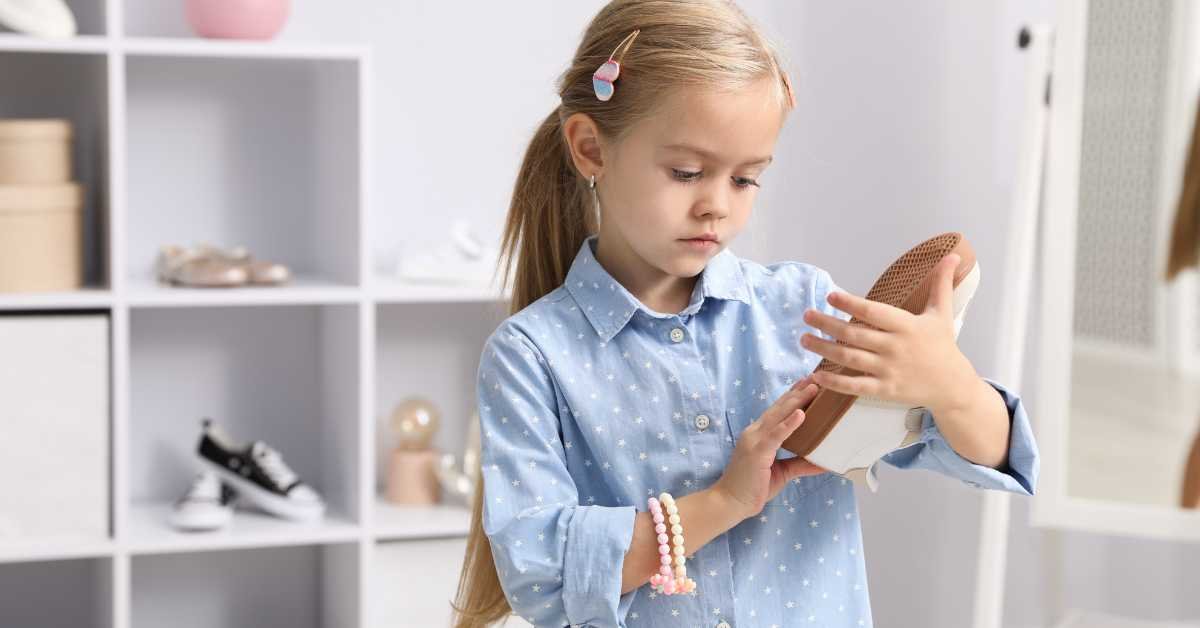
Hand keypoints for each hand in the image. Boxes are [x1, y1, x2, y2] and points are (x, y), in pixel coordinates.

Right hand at [712, 375, 827, 519]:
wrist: (731, 503)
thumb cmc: (753, 488)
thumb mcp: (783, 472)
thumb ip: (800, 463)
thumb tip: (824, 462)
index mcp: (759, 434)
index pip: (777, 411)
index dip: (792, 396)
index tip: (807, 383)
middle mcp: (755, 432)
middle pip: (779, 408)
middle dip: (797, 392)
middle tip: (815, 378)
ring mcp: (754, 440)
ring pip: (778, 416)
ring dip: (797, 401)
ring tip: (813, 388)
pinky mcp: (757, 451)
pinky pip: (776, 434)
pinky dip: (789, 423)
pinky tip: (801, 413)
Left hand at [799, 253, 978, 413]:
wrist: (952, 385)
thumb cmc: (943, 346)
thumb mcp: (942, 313)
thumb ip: (941, 284)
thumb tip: (952, 255)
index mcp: (907, 326)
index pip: (874, 312)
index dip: (851, 303)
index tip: (830, 295)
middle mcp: (895, 347)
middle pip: (854, 334)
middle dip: (827, 324)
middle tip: (806, 315)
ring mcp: (889, 370)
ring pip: (850, 358)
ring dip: (823, 348)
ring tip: (804, 339)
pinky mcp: (885, 390)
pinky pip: (855, 386)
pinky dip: (834, 382)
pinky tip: (816, 374)